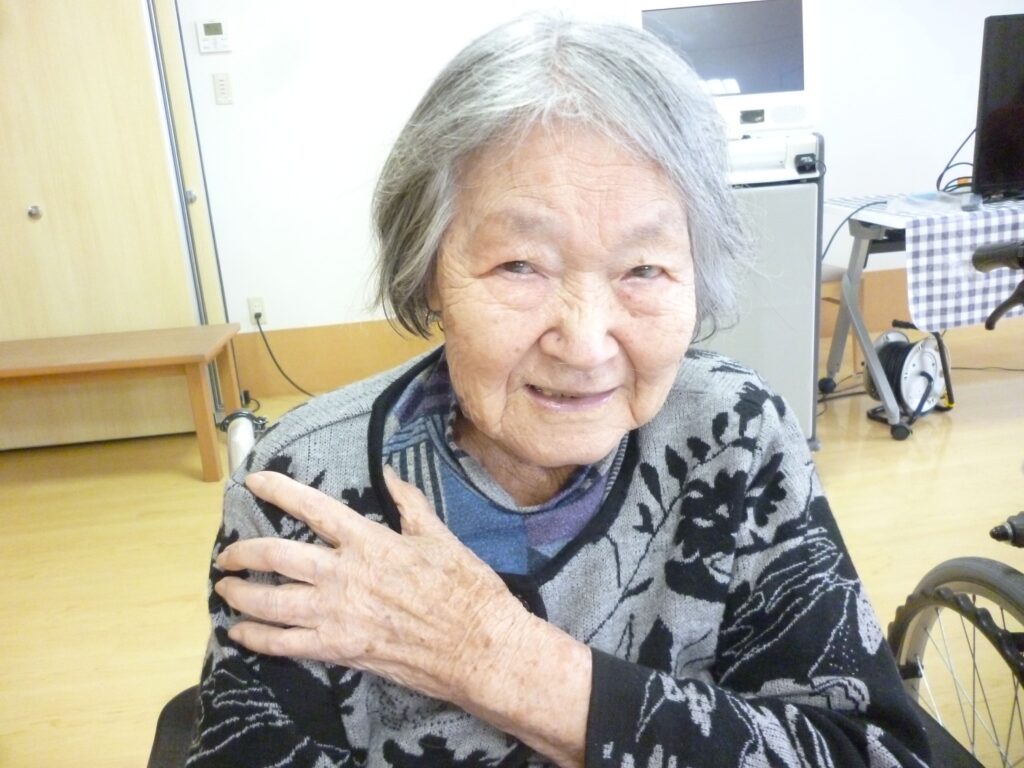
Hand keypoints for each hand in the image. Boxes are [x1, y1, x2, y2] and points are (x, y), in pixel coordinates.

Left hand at [215, 466, 528, 703]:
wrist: (477, 646)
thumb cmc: (464, 589)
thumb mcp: (439, 537)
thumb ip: (409, 504)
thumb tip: (389, 474)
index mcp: (369, 541)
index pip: (312, 507)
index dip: (278, 490)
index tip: (253, 482)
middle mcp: (344, 575)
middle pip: (276, 556)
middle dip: (242, 553)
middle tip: (228, 555)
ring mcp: (337, 615)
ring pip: (271, 601)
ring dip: (241, 594)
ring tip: (226, 589)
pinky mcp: (339, 650)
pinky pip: (284, 644)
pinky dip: (257, 637)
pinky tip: (241, 632)